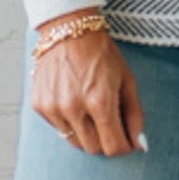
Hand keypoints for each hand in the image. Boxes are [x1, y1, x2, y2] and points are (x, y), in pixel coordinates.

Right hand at [30, 15, 146, 156]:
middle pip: (94, 149)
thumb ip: (135, 116)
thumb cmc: (101, 55)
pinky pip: (59, 129)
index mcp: (100, 102)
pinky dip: (69, 123)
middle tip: (110, 122)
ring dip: (87, 133)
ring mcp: (53, 107)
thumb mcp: (127, 81)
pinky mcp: (39, 105)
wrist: (68, 31)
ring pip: (75, 142)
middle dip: (106, 140)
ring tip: (90, 110)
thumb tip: (138, 145)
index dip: (124, 147)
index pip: (114, 147)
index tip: (127, 141)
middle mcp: (74, 108)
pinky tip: (73, 101)